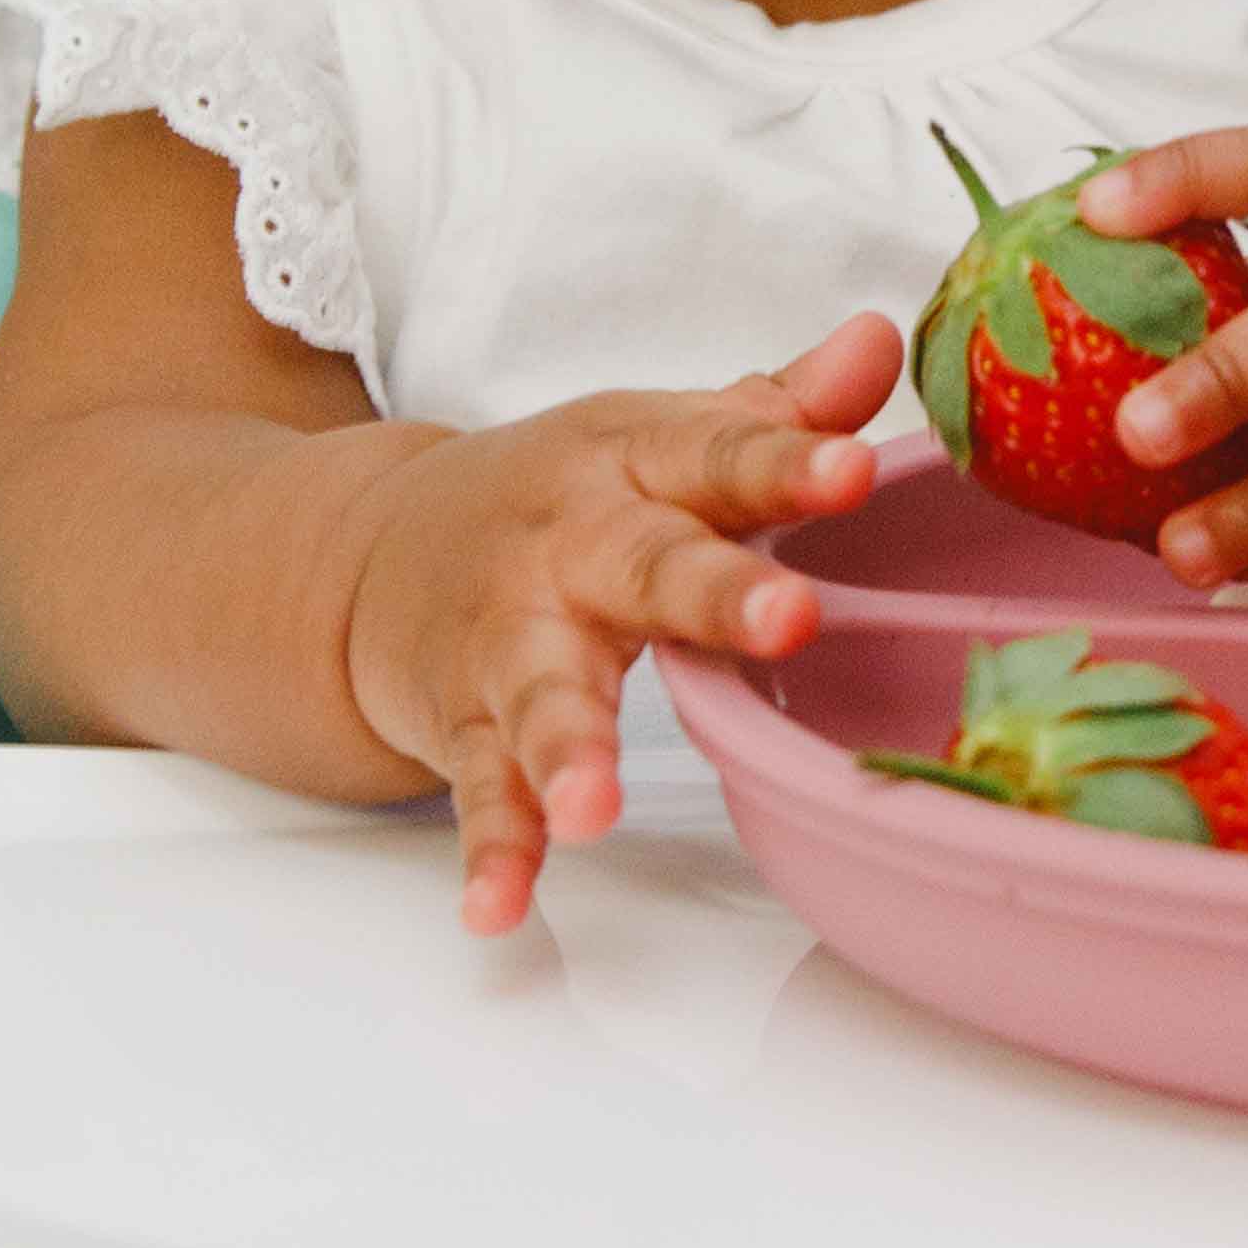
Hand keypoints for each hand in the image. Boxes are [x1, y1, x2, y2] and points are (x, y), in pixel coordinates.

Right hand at [342, 318, 896, 929]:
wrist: (367, 551)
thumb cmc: (567, 501)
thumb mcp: (661, 440)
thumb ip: (774, 411)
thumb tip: (881, 341)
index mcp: (634, 466)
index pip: (720, 455)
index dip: (791, 460)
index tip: (856, 467)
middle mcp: (569, 545)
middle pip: (645, 565)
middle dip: (715, 591)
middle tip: (788, 617)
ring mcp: (507, 639)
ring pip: (541, 691)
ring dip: (567, 748)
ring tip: (595, 808)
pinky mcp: (460, 721)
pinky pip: (478, 789)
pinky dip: (490, 848)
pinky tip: (501, 906)